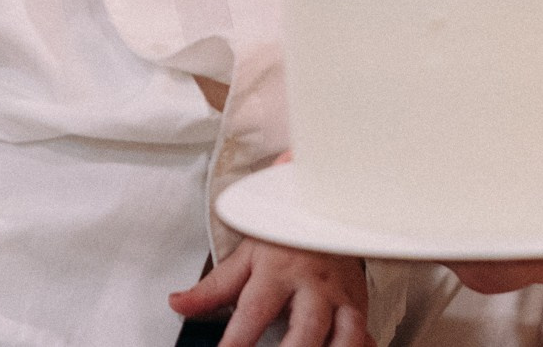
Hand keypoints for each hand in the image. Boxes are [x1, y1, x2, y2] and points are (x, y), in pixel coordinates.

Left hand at [171, 237, 373, 346]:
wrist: (324, 209)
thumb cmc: (282, 239)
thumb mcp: (245, 257)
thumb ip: (212, 287)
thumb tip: (177, 304)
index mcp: (277, 272)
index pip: (253, 313)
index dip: (237, 342)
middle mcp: (311, 286)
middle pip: (306, 328)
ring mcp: (340, 296)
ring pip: (346, 333)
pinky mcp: (360, 304)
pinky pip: (365, 333)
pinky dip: (362, 346)